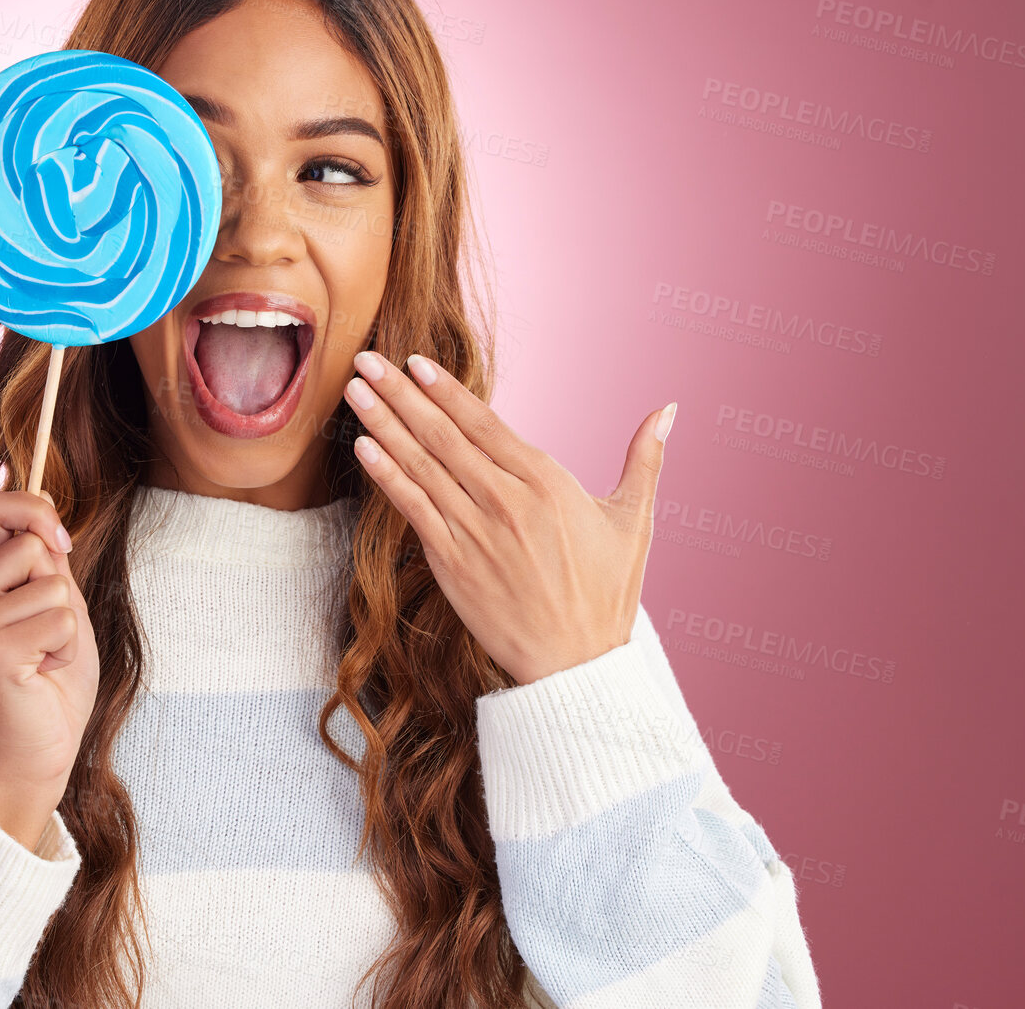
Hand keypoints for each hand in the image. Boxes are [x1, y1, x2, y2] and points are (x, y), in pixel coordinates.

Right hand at [0, 489, 98, 846]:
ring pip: (51, 584)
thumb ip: (46, 556)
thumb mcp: (56, 603)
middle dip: (59, 587)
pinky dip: (67, 646)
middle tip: (45, 636)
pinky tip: (42, 674)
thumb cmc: (51, 680)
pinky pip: (61, 618)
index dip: (35, 510)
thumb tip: (46, 498)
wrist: (40, 750)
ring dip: (67, 624)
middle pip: (31, 544)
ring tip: (44, 658)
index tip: (62, 543)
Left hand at [342, 349, 675, 684]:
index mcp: (547, 484)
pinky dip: (387, 477)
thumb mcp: (634, 522)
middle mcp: (507, 502)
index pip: (485, 424)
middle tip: (367, 360)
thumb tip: (669, 408)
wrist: (577, 664)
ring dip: (384, 425)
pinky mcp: (452, 564)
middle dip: (400, 394)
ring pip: (421, 467)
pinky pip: (413, 510)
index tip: (414, 362)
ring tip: (355, 391)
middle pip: (444, 437)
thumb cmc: (607, 594)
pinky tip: (365, 448)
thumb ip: (645, 459)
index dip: (446, 391)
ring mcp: (475, 533)